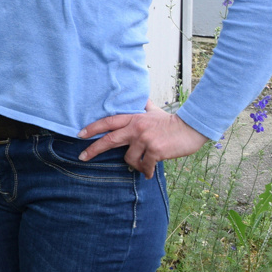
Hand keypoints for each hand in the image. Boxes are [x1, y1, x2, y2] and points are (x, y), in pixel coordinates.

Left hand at [78, 99, 209, 177]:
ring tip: (143, 166)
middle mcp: (136, 128)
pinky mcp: (155, 151)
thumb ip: (144, 106)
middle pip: (109, 140)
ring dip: (134, 165)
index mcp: (134, 118)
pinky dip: (146, 172)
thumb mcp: (154, 111)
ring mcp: (145, 140)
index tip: (80, 134)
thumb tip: (141, 97)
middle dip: (93, 149)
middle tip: (82, 157)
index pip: (108, 122)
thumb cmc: (171, 121)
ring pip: (129, 158)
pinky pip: (144, 166)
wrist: (191, 128)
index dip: (93, 128)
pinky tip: (150, 173)